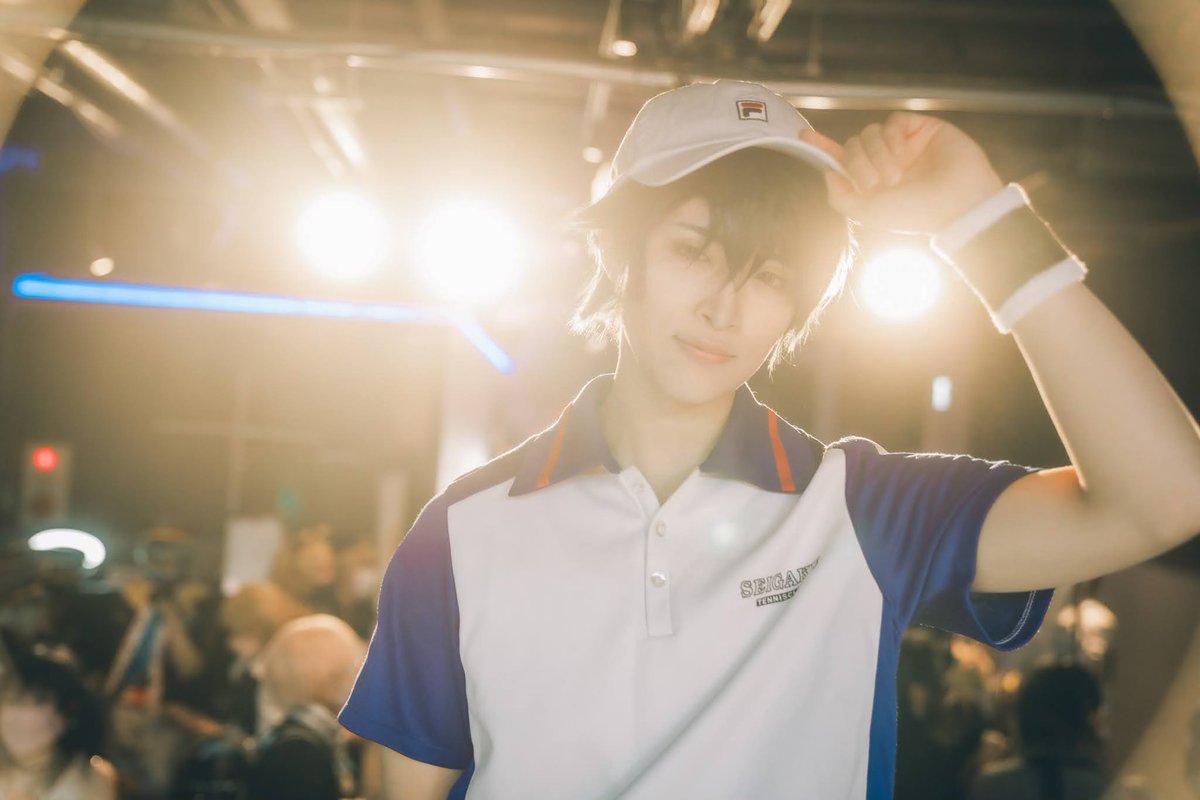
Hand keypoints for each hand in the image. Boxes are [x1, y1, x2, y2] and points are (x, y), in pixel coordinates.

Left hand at [800, 112, 1004, 234]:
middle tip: (874, 183)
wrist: (957, 204)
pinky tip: (901, 152)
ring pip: (870, 133)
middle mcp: (887, 162)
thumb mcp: (867, 213)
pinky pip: (893, 121)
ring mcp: (905, 145)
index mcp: (874, 182)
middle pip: (853, 145)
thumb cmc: (915, 213)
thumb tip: (828, 172)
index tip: (804, 137)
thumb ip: (840, 196)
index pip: (843, 160)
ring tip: (894, 175)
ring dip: (875, 153)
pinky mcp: (922, 129)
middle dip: (856, 162)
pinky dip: (890, 136)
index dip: (824, 148)